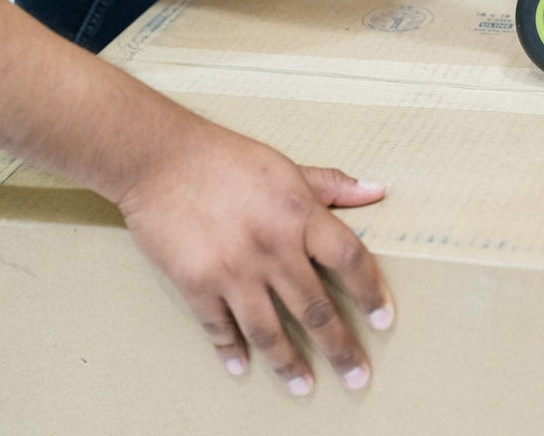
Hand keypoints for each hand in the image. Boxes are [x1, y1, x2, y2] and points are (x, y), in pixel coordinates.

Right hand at [116, 120, 392, 395]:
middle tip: (357, 376)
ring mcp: (233, 270)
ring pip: (269, 331)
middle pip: (315, 309)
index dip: (371, 292)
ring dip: (289, 364)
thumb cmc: (226, 158)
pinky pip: (219, 328)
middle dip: (339, 348)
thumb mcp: (286, 166)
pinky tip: (242, 367)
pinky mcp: (197, 284)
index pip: (350, 260)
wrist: (160, 159)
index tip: (383, 319)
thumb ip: (331, 185)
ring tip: (305, 386)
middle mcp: (272, 248)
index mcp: (299, 215)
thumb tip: (377, 190)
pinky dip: (231, 350)